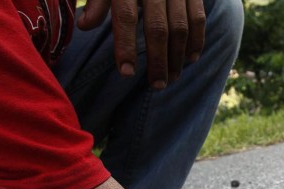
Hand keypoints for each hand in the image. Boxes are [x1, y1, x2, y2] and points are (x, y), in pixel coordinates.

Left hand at [78, 0, 205, 88]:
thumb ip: (97, 1)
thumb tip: (85, 26)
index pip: (125, 17)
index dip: (126, 46)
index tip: (126, 73)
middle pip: (157, 28)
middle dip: (158, 60)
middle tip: (156, 85)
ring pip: (180, 27)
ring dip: (177, 57)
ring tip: (172, 78)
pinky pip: (198, 18)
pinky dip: (197, 41)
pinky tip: (191, 59)